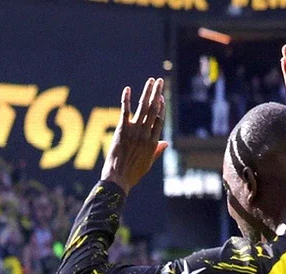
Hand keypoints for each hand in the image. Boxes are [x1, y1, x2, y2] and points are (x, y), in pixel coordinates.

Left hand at [100, 77, 167, 193]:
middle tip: (159, 81)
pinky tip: (128, 89)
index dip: (161, 107)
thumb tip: (166, 143)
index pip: (159, 119)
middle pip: (154, 109)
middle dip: (157, 93)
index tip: (161, 97)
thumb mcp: (148, 164)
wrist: (118, 179)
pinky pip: (125, 112)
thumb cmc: (132, 174)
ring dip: (147, 92)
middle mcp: (146, 134)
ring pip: (143, 107)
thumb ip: (157, 151)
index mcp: (153, 142)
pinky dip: (126, 99)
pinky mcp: (122, 131)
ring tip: (151, 81)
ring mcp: (134, 131)